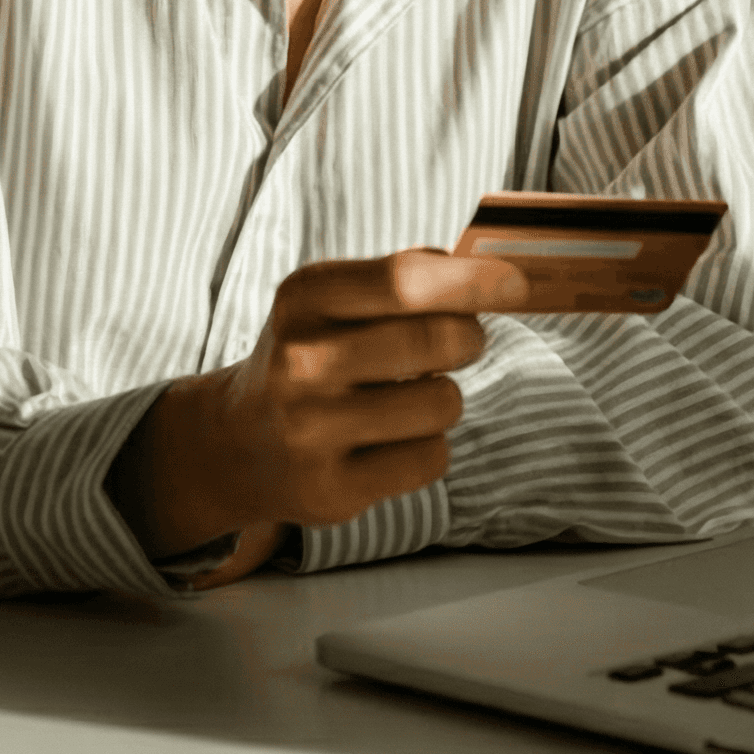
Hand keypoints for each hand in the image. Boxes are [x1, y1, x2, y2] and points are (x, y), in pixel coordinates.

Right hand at [110, 248, 527, 568]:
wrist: (238, 442)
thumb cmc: (308, 355)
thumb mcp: (331, 300)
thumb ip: (399, 276)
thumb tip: (479, 265)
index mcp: (303, 298)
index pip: (403, 281)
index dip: (471, 280)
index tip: (515, 282)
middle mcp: (302, 361)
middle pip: (433, 341)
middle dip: (468, 337)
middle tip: (462, 339)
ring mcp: (314, 430)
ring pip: (442, 404)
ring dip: (446, 396)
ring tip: (413, 395)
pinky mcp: (334, 489)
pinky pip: (431, 459)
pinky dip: (429, 446)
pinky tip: (393, 439)